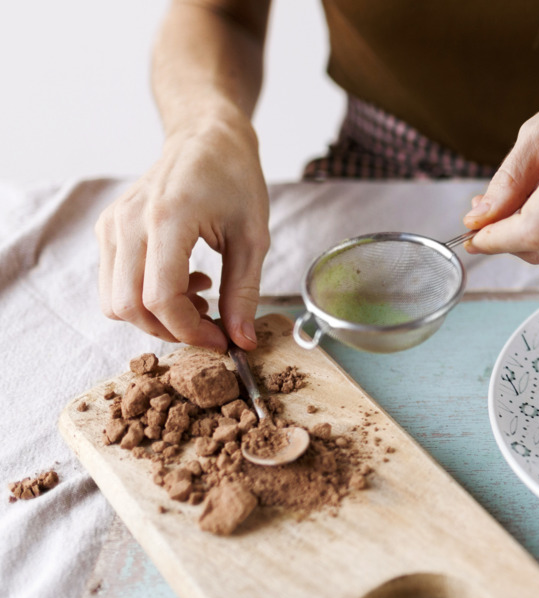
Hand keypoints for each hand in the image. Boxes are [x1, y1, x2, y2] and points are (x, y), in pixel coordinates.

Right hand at [95, 116, 269, 349]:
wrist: (205, 138)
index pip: (159, 299)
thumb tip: (243, 341)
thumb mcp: (253, 237)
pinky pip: (113, 283)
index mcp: (166, 219)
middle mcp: (127, 222)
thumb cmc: (234, 179)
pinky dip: (144, 298)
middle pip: (127, 307)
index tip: (221, 340)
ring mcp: (111, 225)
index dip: (190, 331)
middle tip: (210, 324)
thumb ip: (245, 292)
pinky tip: (183, 281)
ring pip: (114, 301)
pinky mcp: (108, 229)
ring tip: (199, 299)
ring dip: (156, 317)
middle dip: (171, 330)